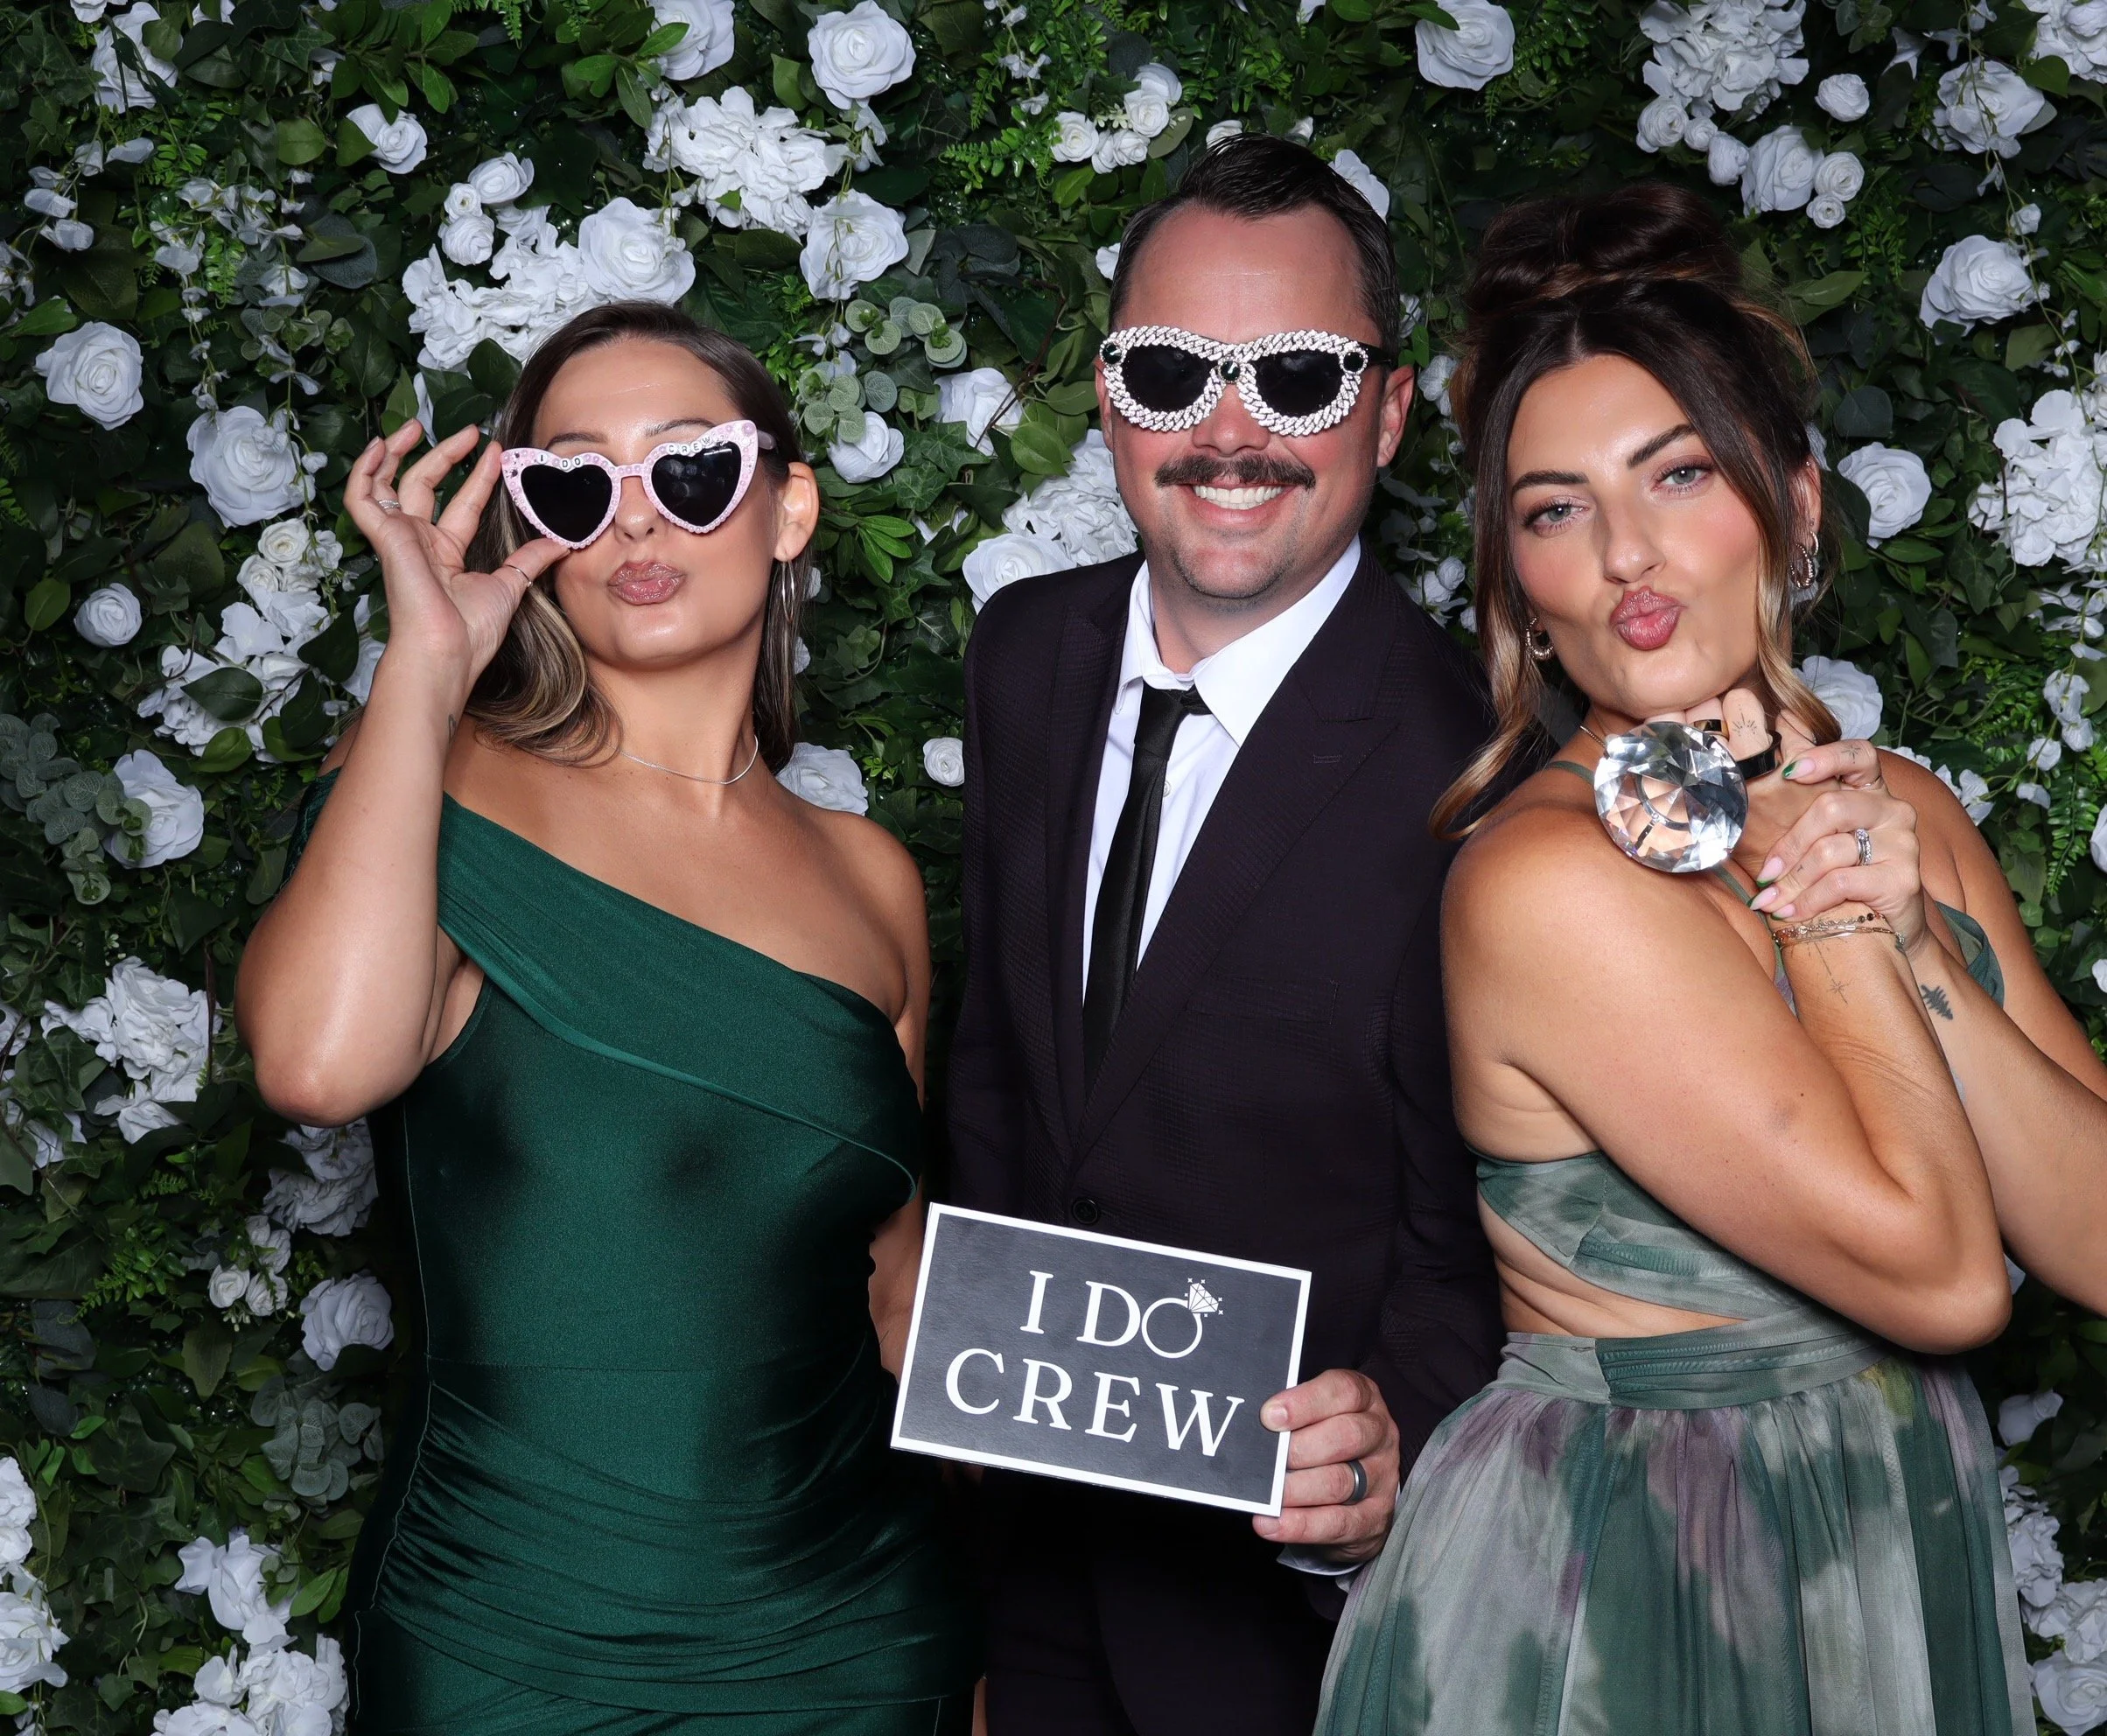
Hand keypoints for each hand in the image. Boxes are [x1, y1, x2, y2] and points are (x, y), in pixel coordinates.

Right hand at [345, 419, 563, 695]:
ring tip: (414, 426)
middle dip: (444, 454)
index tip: (495, 450)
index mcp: (446, 553)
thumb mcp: (511, 586)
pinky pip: (361, 498)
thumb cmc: (473, 630)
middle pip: (425, 485)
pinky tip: (379, 445)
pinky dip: (364, 471)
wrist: (447, 649)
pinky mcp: (384, 537)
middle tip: (469, 431)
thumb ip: (531, 560)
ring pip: (388, 484)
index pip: (462, 503)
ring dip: (398, 452)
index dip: (477, 475)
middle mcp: (419, 542)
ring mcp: (399, 538)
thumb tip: (562, 542)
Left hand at [1250, 1368, 1398, 1562]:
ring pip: (1339, 1482)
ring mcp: (1381, 1477)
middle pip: (1346, 1436)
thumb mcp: (1317, 1414)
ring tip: (1267, 1494)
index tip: (1269, 1415)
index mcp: (1365, 1399)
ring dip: (1296, 1490)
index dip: (1305, 1402)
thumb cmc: (1325, 1438)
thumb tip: (1259, 1423)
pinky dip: (1301, 1525)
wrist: (1358, 1487)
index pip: (1343, 1392)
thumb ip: (1292, 1414)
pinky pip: (1337, 1523)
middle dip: (1300, 1448)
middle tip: (1268, 1460)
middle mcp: (1379, 1434)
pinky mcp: (1375, 1517)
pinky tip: (1271, 1524)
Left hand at [1748, 739, 1932, 955]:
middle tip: (1765, 875)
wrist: (1888, 926)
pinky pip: (1841, 882)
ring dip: (1792, 881)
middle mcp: (1892, 810)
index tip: (1788, 773)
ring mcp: (1902, 843)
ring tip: (1771, 901)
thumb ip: (1799, 819)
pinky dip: (1808, 900)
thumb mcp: (1822, 841)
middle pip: (1830, 808)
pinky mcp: (1903, 878)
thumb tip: (1742, 810)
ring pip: (1830, 850)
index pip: (1858, 754)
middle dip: (1789, 845)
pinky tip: (1792, 913)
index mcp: (1871, 791)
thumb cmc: (1843, 877)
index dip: (1824, 757)